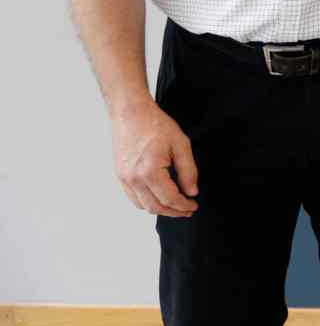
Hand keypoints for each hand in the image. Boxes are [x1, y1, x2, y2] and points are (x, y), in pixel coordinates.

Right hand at [113, 99, 198, 217]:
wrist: (131, 114)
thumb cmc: (155, 124)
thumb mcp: (181, 144)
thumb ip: (188, 170)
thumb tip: (192, 191)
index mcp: (150, 171)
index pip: (170, 199)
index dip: (183, 206)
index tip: (193, 206)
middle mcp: (134, 179)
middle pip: (155, 207)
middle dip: (173, 212)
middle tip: (187, 210)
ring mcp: (124, 179)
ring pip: (142, 205)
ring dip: (160, 209)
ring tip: (175, 205)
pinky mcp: (120, 175)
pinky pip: (133, 197)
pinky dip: (146, 202)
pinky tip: (159, 197)